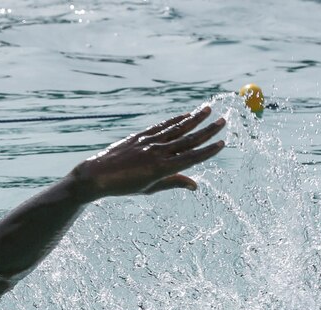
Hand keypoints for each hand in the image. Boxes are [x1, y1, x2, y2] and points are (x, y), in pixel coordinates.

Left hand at [70, 106, 224, 199]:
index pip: (191, 158)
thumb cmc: (124, 186)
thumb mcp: (150, 188)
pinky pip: (162, 126)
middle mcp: (158, 153)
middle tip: (223, 121)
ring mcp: (149, 142)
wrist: (97, 176)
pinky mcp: (140, 135)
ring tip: (208, 109)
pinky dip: (175, 120)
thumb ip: (173, 183)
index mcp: (162, 169)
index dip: (209, 151)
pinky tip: (185, 115)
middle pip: (188, 139)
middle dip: (208, 130)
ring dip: (194, 119)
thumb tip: (195, 185)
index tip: (223, 142)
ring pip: (177, 128)